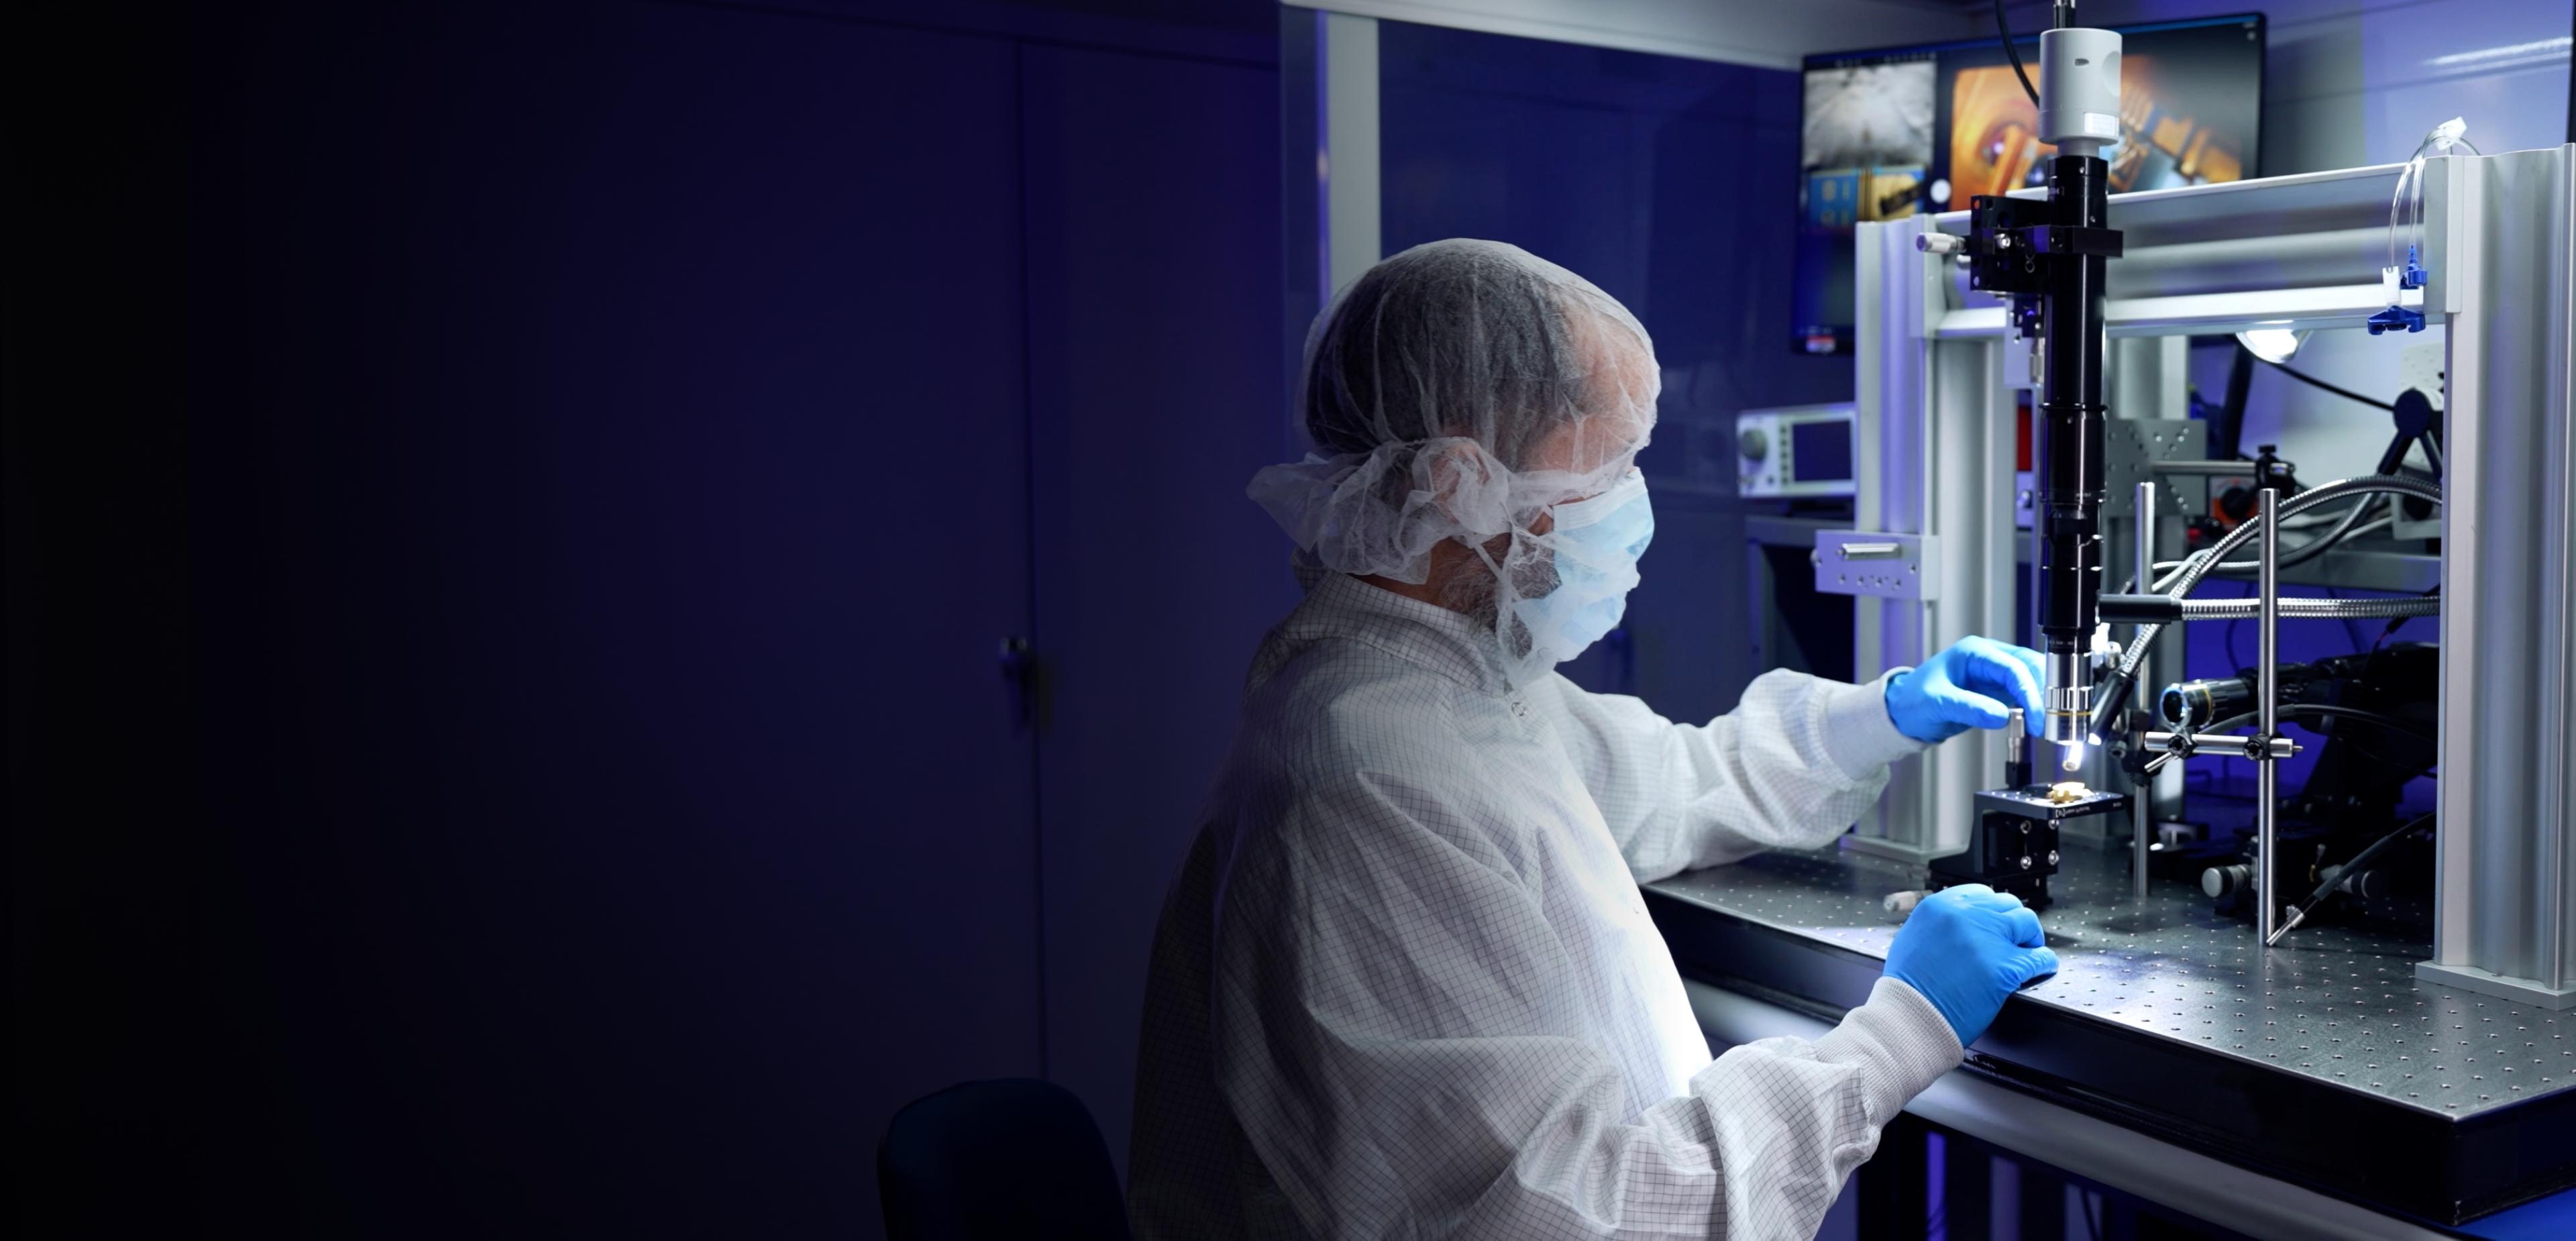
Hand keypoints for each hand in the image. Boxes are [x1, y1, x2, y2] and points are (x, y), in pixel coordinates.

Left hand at [1883, 636, 2045, 742]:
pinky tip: (2039, 721)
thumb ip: (1968, 708)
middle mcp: (1988, 658)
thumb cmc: (1913, 699)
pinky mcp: (1998, 690)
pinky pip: (2024, 693)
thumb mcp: (1937, 703)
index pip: (2012, 667)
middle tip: (2051, 720)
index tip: (2037, 716)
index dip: (2029, 691)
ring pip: (2031, 678)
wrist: (1903, 711)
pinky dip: (2034, 706)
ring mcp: (1995, 673)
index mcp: (1973, 652)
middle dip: (2044, 692)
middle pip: (2029, 667)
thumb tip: (2001, 716)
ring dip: (2043, 698)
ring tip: (2048, 723)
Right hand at [1884, 884, 2058, 1046]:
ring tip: (2028, 952)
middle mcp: (1965, 916)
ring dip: (2029, 938)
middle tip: (2013, 939)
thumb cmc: (1907, 987)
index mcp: (1940, 906)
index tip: (1995, 922)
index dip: (1992, 911)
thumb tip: (1958, 926)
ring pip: (2027, 923)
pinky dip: (2044, 962)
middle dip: (2012, 923)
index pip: (1981, 894)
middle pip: (2007, 905)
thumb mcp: (1913, 938)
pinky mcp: (2006, 967)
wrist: (1910, 1017)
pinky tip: (2041, 968)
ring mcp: (1988, 939)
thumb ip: (1939, 925)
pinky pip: (2040, 957)